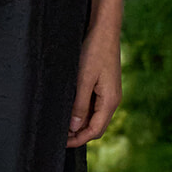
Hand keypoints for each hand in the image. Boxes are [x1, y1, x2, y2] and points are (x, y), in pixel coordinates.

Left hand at [67, 26, 122, 148]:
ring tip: (61, 124)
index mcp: (110, 101)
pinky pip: (94, 106)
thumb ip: (79, 105)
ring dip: (80, 124)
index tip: (61, 142)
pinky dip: (82, 112)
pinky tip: (70, 110)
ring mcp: (110, 93)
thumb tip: (74, 128)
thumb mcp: (83, 79)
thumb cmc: (94, 51)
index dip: (78, 140)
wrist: (104, 29)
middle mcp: (113, 100)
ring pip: (95, 117)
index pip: (95, 130)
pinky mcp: (105, 86)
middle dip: (79, 135)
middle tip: (58, 136)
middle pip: (96, 127)